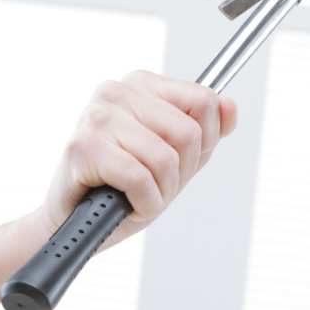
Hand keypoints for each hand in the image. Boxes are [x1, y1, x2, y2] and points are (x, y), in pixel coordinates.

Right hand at [38, 71, 238, 247]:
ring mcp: (97, 116)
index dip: (201, 144)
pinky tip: (126, 204)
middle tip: (152, 185)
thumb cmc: (123, 189)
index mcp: (141, 85)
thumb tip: (230, 106)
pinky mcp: (84, 146)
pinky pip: (140, 179)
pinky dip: (143, 204)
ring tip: (135, 195)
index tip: (175, 162)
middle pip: (188, 134)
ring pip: (166, 159)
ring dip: (159, 193)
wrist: (79, 224)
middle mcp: (116, 91)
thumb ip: (206, 133)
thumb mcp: (176, 159)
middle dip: (179, 174)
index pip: (203, 102)